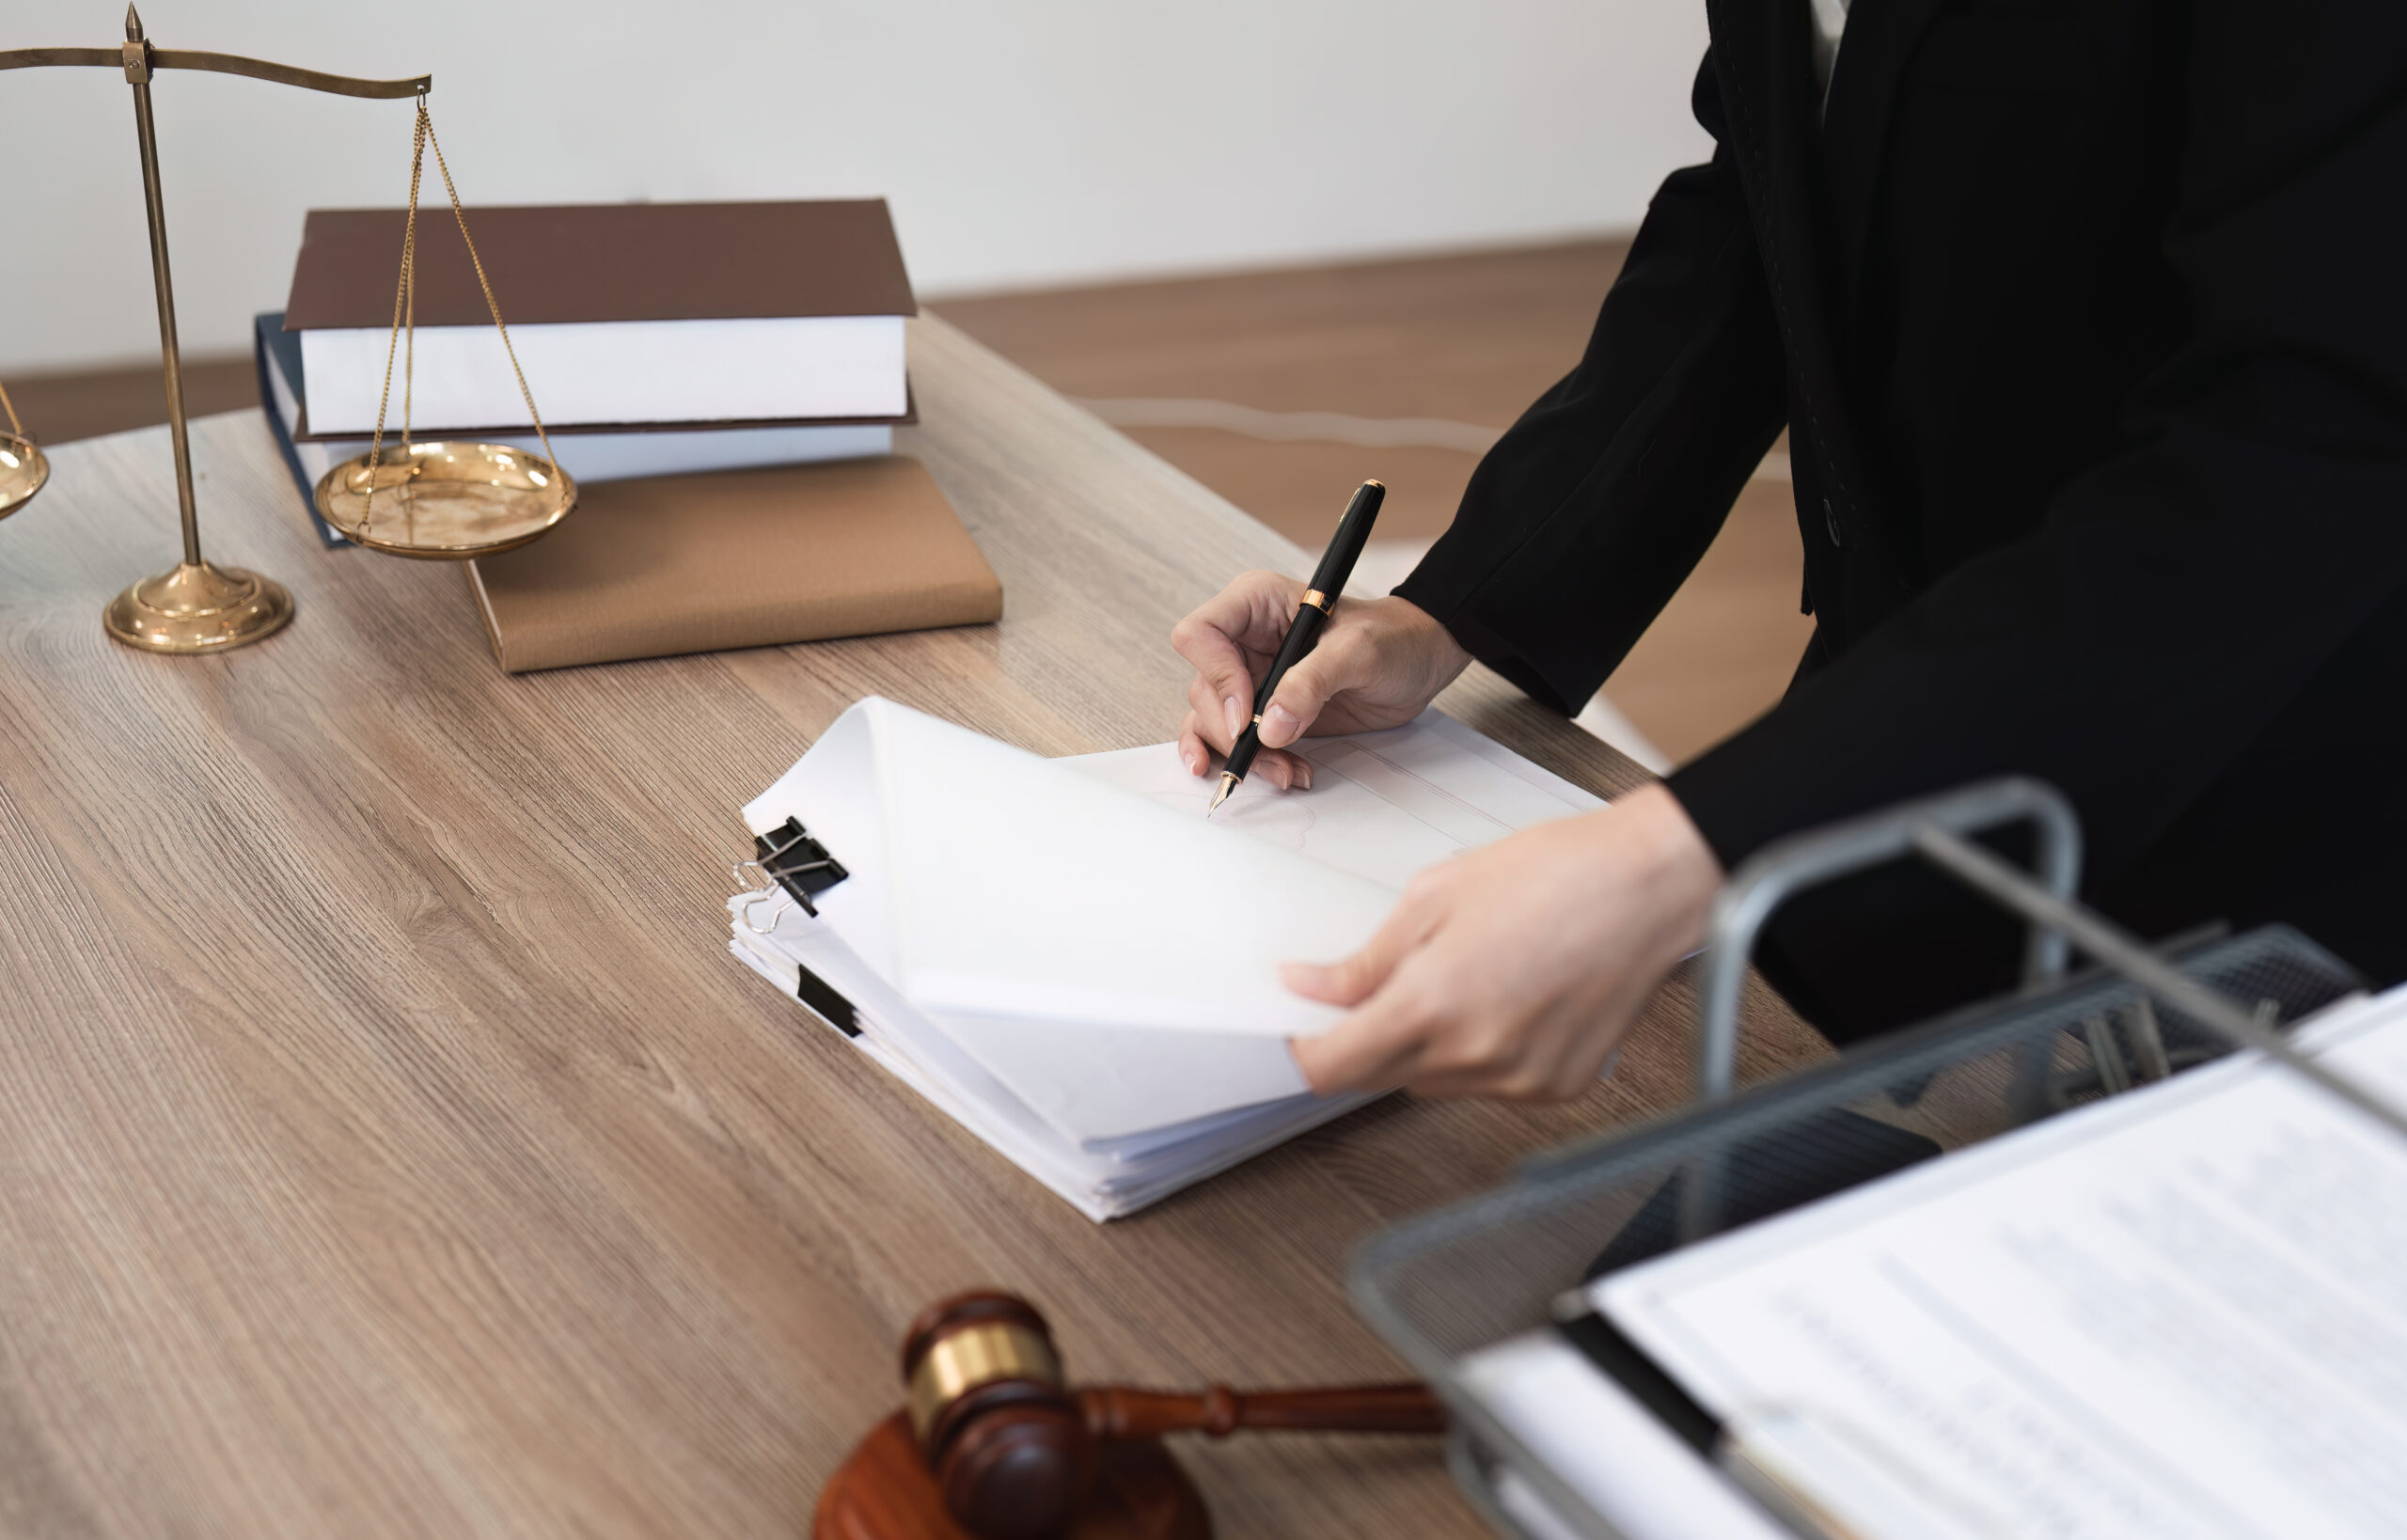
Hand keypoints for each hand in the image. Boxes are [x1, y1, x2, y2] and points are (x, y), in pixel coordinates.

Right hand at [1171, 571, 1471, 788]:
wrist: (1420, 661)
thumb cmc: (1394, 638)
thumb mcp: (1359, 651)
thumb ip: (1312, 682)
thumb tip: (1270, 726)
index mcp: (1256, 605)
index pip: (1200, 634)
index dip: (1216, 676)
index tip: (1248, 715)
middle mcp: (1244, 641)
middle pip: (1203, 689)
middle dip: (1232, 730)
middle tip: (1270, 753)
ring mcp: (1252, 678)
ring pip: (1214, 721)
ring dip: (1243, 755)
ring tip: (1285, 772)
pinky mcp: (1265, 712)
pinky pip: (1236, 741)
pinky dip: (1252, 763)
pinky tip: (1278, 774)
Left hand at [1286, 784, 1721, 1099]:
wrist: (1650, 886)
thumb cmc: (1555, 874)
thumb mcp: (1434, 897)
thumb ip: (1366, 960)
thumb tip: (1311, 988)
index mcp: (1433, 1006)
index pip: (1334, 1069)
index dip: (1306, 1052)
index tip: (1301, 1030)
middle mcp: (1476, 1057)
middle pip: (1381, 1078)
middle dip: (1369, 1038)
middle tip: (1390, 983)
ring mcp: (1521, 1079)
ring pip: (1436, 1082)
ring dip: (1430, 1044)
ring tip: (1471, 975)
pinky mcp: (1559, 1086)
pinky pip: (1492, 1082)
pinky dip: (1484, 1051)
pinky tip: (1512, 996)